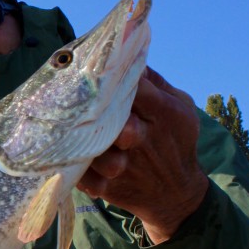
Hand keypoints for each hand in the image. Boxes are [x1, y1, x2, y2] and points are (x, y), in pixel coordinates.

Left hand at [78, 67, 209, 242]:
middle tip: (80, 99)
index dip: (114, 77)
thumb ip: (157, 83)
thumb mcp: (180, 107)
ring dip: (84, 141)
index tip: (99, 68)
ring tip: (70, 129)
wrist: (176, 193)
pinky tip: (68, 155)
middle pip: (117, 121)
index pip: (137, 88)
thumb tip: (132, 55)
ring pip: (98, 151)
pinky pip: (85, 177)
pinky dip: (74, 168)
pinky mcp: (110, 187)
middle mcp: (143, 139)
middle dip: (99, 110)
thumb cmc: (175, 140)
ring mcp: (125, 165)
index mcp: (164, 114)